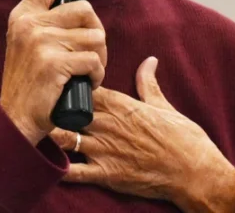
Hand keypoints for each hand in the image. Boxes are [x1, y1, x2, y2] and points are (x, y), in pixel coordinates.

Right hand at [0, 0, 106, 145]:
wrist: (16, 118)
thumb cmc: (30, 80)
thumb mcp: (28, 41)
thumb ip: (47, 19)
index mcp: (23, 13)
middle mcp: (30, 23)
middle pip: (84, 10)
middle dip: (97, 31)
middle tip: (92, 52)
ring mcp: (41, 42)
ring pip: (94, 36)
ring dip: (100, 56)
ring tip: (87, 71)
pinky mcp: (54, 63)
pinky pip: (93, 60)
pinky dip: (98, 75)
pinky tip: (87, 84)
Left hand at [50, 58, 234, 212]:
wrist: (195, 172)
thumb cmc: (183, 138)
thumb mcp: (164, 105)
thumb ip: (148, 83)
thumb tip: (149, 60)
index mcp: (121, 105)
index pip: (83, 88)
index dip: (69, 85)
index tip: (61, 85)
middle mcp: (108, 124)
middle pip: (67, 109)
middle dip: (52, 107)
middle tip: (41, 106)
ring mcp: (104, 150)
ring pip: (63, 137)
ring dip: (51, 135)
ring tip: (39, 132)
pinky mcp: (106, 174)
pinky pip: (73, 172)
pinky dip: (58, 169)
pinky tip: (48, 164)